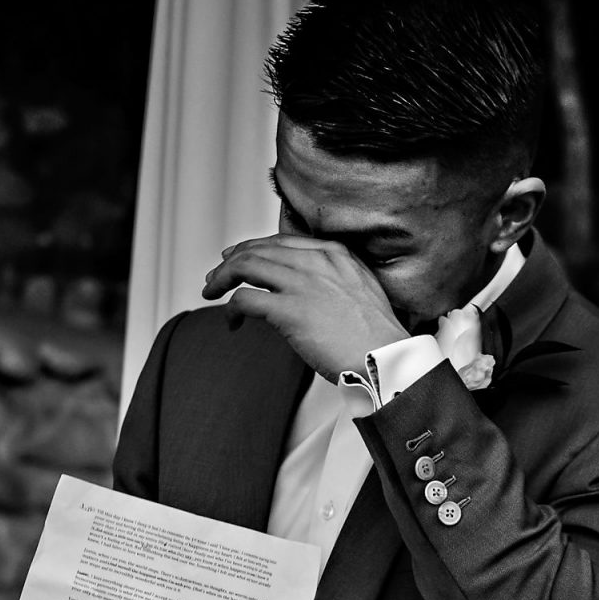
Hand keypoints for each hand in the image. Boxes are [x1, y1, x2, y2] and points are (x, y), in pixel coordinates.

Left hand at [201, 234, 409, 380]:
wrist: (387, 358)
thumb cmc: (377, 337)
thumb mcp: (361, 290)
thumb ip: (335, 281)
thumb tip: (308, 291)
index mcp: (335, 254)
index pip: (282, 241)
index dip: (254, 247)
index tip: (238, 257)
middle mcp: (317, 262)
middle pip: (259, 249)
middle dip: (231, 261)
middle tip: (216, 277)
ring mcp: (303, 284)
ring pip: (245, 266)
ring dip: (222, 279)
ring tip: (211, 292)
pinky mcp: (290, 311)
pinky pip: (245, 300)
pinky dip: (230, 309)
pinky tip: (232, 323)